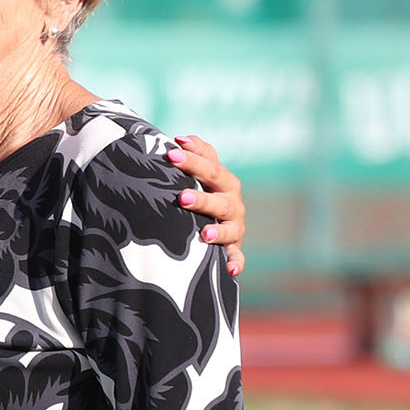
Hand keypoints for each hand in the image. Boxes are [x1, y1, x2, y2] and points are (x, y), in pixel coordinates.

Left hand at [170, 134, 245, 276]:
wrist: (211, 222)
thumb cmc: (196, 191)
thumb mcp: (195, 172)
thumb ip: (193, 153)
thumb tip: (179, 138)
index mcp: (221, 180)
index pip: (209, 165)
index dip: (193, 158)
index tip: (172, 151)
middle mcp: (231, 201)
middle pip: (219, 197)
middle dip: (202, 197)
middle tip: (182, 196)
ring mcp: (234, 226)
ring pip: (230, 228)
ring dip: (218, 231)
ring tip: (204, 235)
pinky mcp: (233, 248)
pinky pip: (237, 257)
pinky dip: (235, 263)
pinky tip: (231, 270)